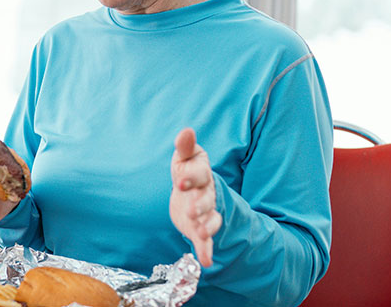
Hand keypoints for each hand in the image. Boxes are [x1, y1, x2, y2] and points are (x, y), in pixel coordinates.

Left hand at [169, 128, 221, 266]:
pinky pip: (207, 239)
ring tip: (201, 234)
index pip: (200, 174)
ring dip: (207, 227)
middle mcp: (206, 193)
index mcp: (201, 174)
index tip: (180, 181)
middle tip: (191, 211)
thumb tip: (186, 130)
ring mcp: (205, 212)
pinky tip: (207, 261)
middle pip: (206, 199)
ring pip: (210, 219)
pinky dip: (207, 250)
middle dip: (200, 205)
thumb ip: (185, 147)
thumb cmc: (188, 170)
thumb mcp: (185, 157)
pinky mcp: (201, 228)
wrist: (193, 191)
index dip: (191, 177)